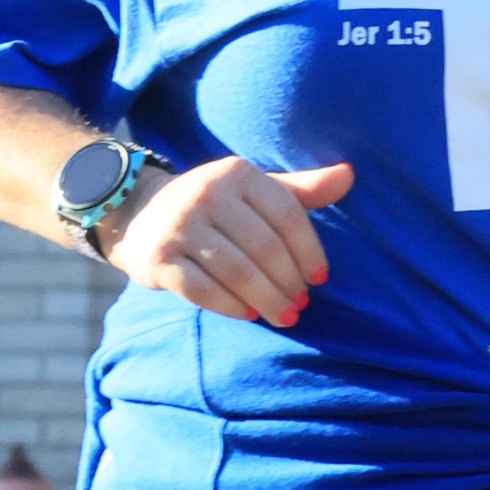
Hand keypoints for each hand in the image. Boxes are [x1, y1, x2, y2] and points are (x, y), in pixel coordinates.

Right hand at [101, 152, 352, 324]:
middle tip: (300, 305)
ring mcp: (180, 225)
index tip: (320, 278)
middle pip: (264, 247)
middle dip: (288, 282)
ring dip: (267, 299)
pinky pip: (203, 289)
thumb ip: (302, 189)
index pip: (286, 215)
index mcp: (237, 173)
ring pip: (237, 271)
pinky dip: (231, 306)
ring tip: (285, 316)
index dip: (309, 250)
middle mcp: (207, 193)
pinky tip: (249, 315)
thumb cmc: (214, 206)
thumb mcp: (254, 190)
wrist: (140, 213)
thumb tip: (349, 175)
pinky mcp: (159, 258)